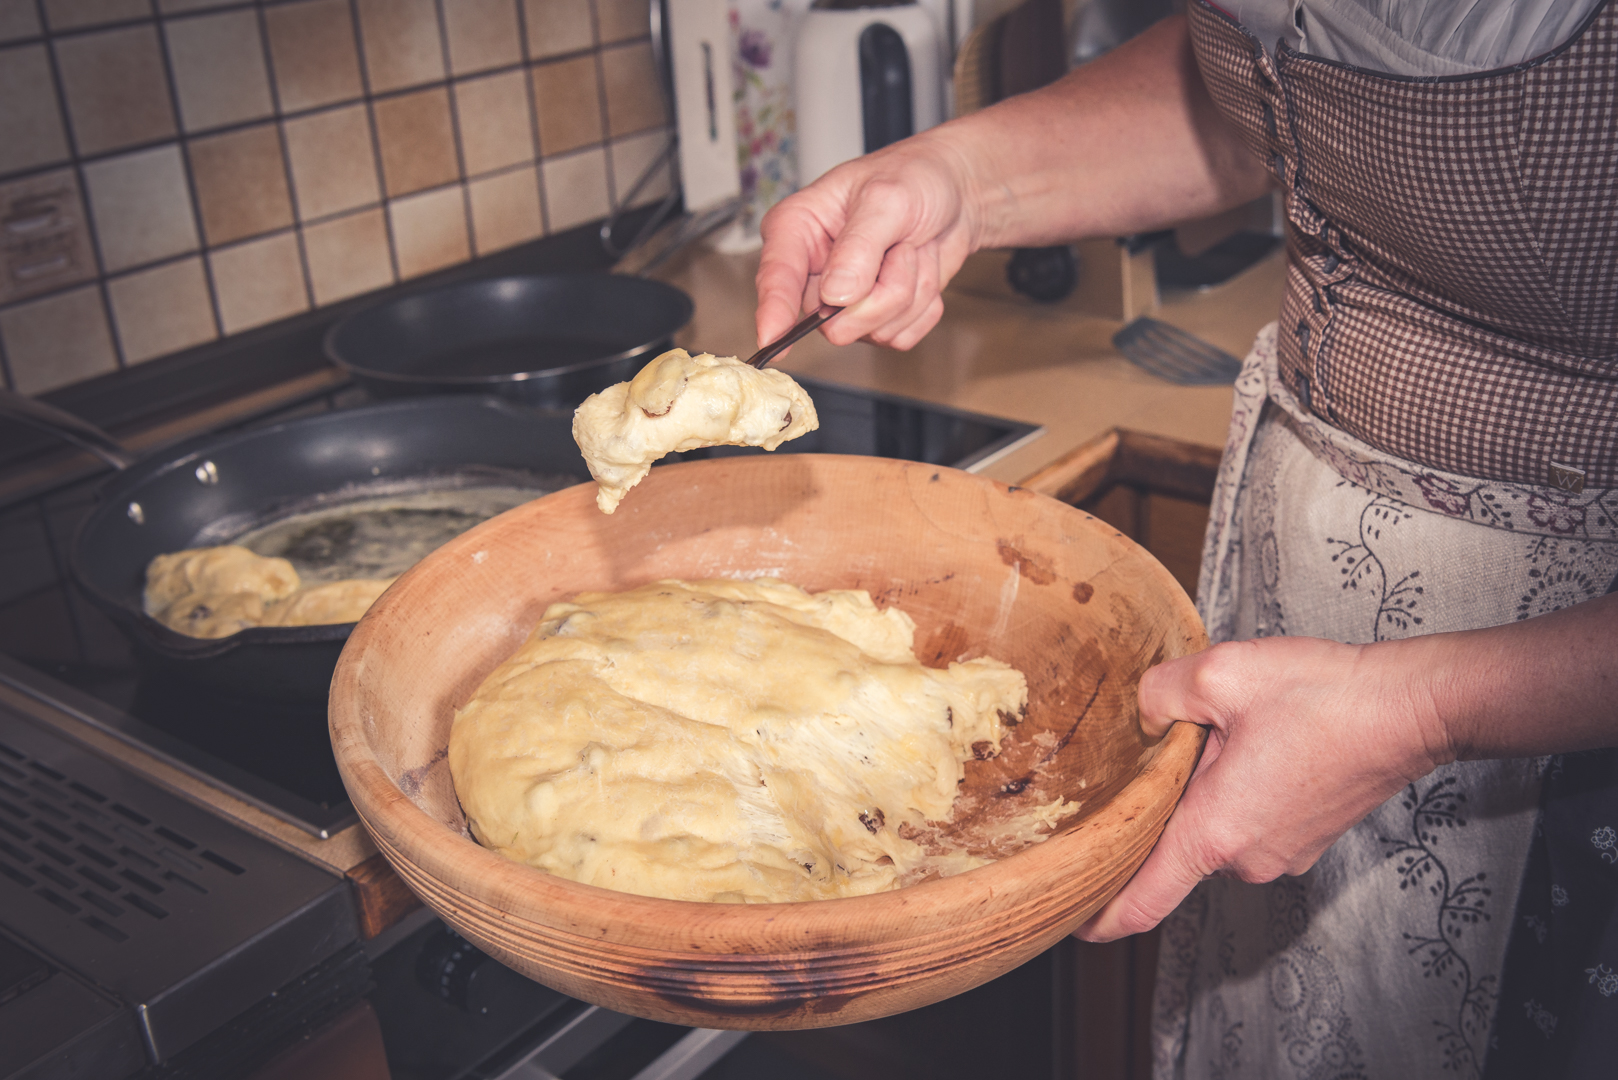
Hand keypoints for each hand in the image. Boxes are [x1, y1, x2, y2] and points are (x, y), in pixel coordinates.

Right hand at [752, 15, 1273, 355]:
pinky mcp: (923, 270)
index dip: (775, 292)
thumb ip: (869, 246)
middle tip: (899, 295)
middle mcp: (866, 220)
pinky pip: (903, 316)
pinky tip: (938, 290)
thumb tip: (834, 299)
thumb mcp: (920, 197)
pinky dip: (918, 314)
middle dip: (860, 302)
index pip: (786, 242)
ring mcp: (894, 248)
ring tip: (930, 283)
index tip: (777, 339)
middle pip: (826, 286)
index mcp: (851, 189)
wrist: (1071, 162)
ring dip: (898, 309)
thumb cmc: (997, 158)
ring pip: (867, 310)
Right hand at [755, 135, 980, 352]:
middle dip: (882, 290)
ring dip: (909, 293)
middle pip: (832, 319)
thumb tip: (835, 295)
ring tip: (912, 251)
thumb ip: (859, 246)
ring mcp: (844, 301)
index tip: (772, 336)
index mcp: (797, 228)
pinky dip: (923, 308)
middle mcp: (815, 271)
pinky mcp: (876, 318)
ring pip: (871, 330)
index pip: (777, 276)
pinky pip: (899, 337)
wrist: (957, 191)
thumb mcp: (888, 198)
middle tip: (902, 248)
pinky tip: (921, 271)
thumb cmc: (916, 177)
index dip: (773, 310)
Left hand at [1074, 637, 1447, 942]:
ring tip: (1217, 733)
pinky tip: (1250, 743)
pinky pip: (1245, 822)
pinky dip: (1233, 790)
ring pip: (1212, 828)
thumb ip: (1160, 694)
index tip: (1068, 920)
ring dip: (1200, 790)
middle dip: (1157, 805)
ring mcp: (1279, 854)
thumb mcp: (1222, 673)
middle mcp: (1246, 860)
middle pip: (1171, 847)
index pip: (1141, 903)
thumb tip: (1143, 712)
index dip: (1098, 917)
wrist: (1413, 707)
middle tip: (1153, 751)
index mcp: (1214, 835)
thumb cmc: (1325, 696)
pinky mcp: (1303, 838)